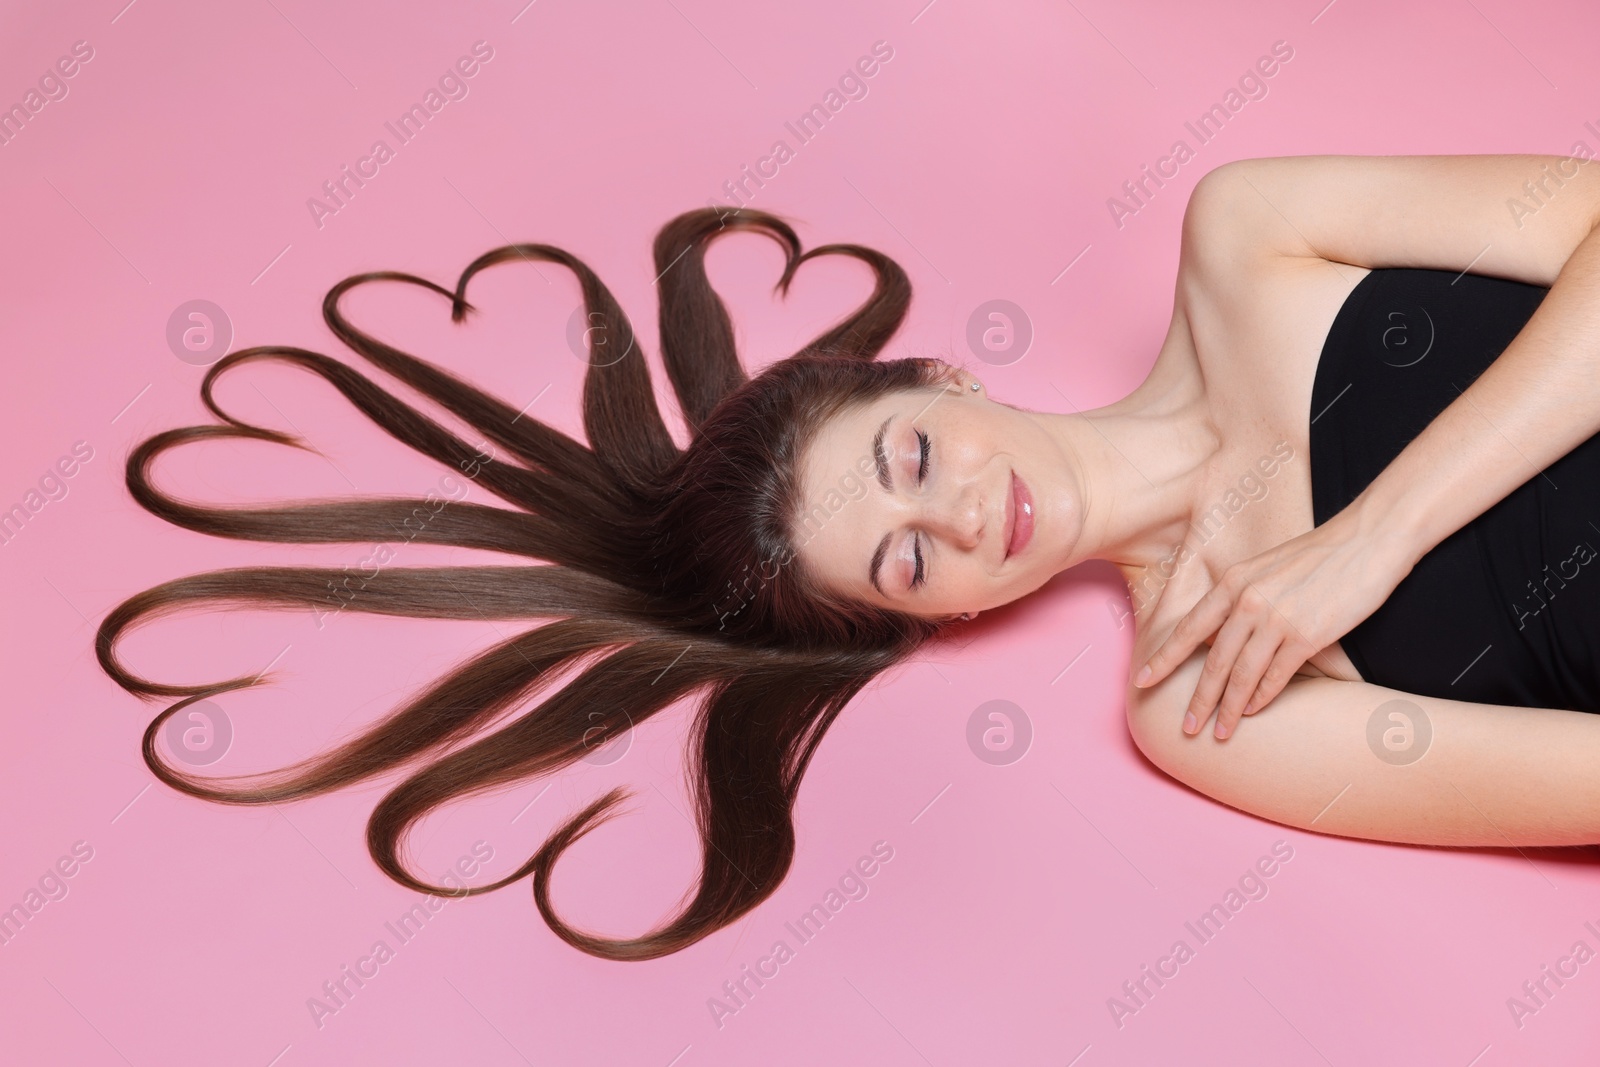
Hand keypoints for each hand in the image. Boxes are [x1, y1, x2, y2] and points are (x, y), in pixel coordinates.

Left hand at [1133, 507, 1414, 739]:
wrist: (1367, 540)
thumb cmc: (1319, 556)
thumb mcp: (1266, 568)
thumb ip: (1242, 596)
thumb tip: (1223, 632)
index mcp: (1233, 582)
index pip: (1188, 628)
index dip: (1164, 658)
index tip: (1142, 681)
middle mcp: (1248, 601)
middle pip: (1213, 661)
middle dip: (1198, 698)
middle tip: (1186, 727)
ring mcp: (1276, 619)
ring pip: (1242, 675)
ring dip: (1230, 709)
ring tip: (1220, 732)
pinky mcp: (1307, 634)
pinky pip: (1276, 676)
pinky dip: (1264, 697)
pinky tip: (1255, 711)